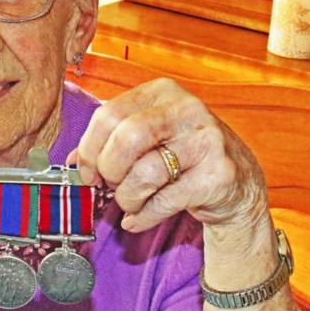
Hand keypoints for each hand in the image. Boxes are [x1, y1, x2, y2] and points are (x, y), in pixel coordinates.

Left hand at [69, 78, 269, 255]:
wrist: (236, 182)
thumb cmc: (182, 156)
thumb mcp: (148, 138)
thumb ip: (110, 142)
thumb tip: (72, 162)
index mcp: (162, 92)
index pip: (109, 114)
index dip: (89, 148)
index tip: (86, 171)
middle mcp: (187, 110)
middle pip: (127, 138)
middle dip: (109, 170)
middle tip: (110, 185)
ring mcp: (207, 141)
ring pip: (145, 173)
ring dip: (127, 198)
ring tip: (130, 203)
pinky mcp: (218, 175)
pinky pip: (165, 201)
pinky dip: (143, 216)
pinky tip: (140, 218)